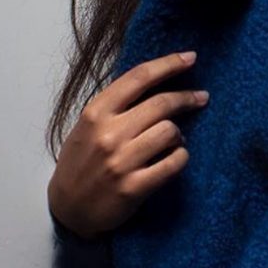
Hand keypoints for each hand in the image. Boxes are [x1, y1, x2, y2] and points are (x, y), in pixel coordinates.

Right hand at [47, 50, 209, 239]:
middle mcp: (108, 134)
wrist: (67, 209)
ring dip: (179, 134)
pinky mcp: (133, 188)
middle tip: (200, 97)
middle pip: (161, 104)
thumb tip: (157, 80)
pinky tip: (175, 157)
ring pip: (170, 132)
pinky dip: (181, 157)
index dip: (168, 64)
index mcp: (95, 113)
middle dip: (187, 98)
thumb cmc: (80, 162)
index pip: (138, 78)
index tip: (190, 58)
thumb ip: (116, 105)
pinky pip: (174, 163)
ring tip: (174, 139)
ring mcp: (121, 162)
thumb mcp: (88, 126)